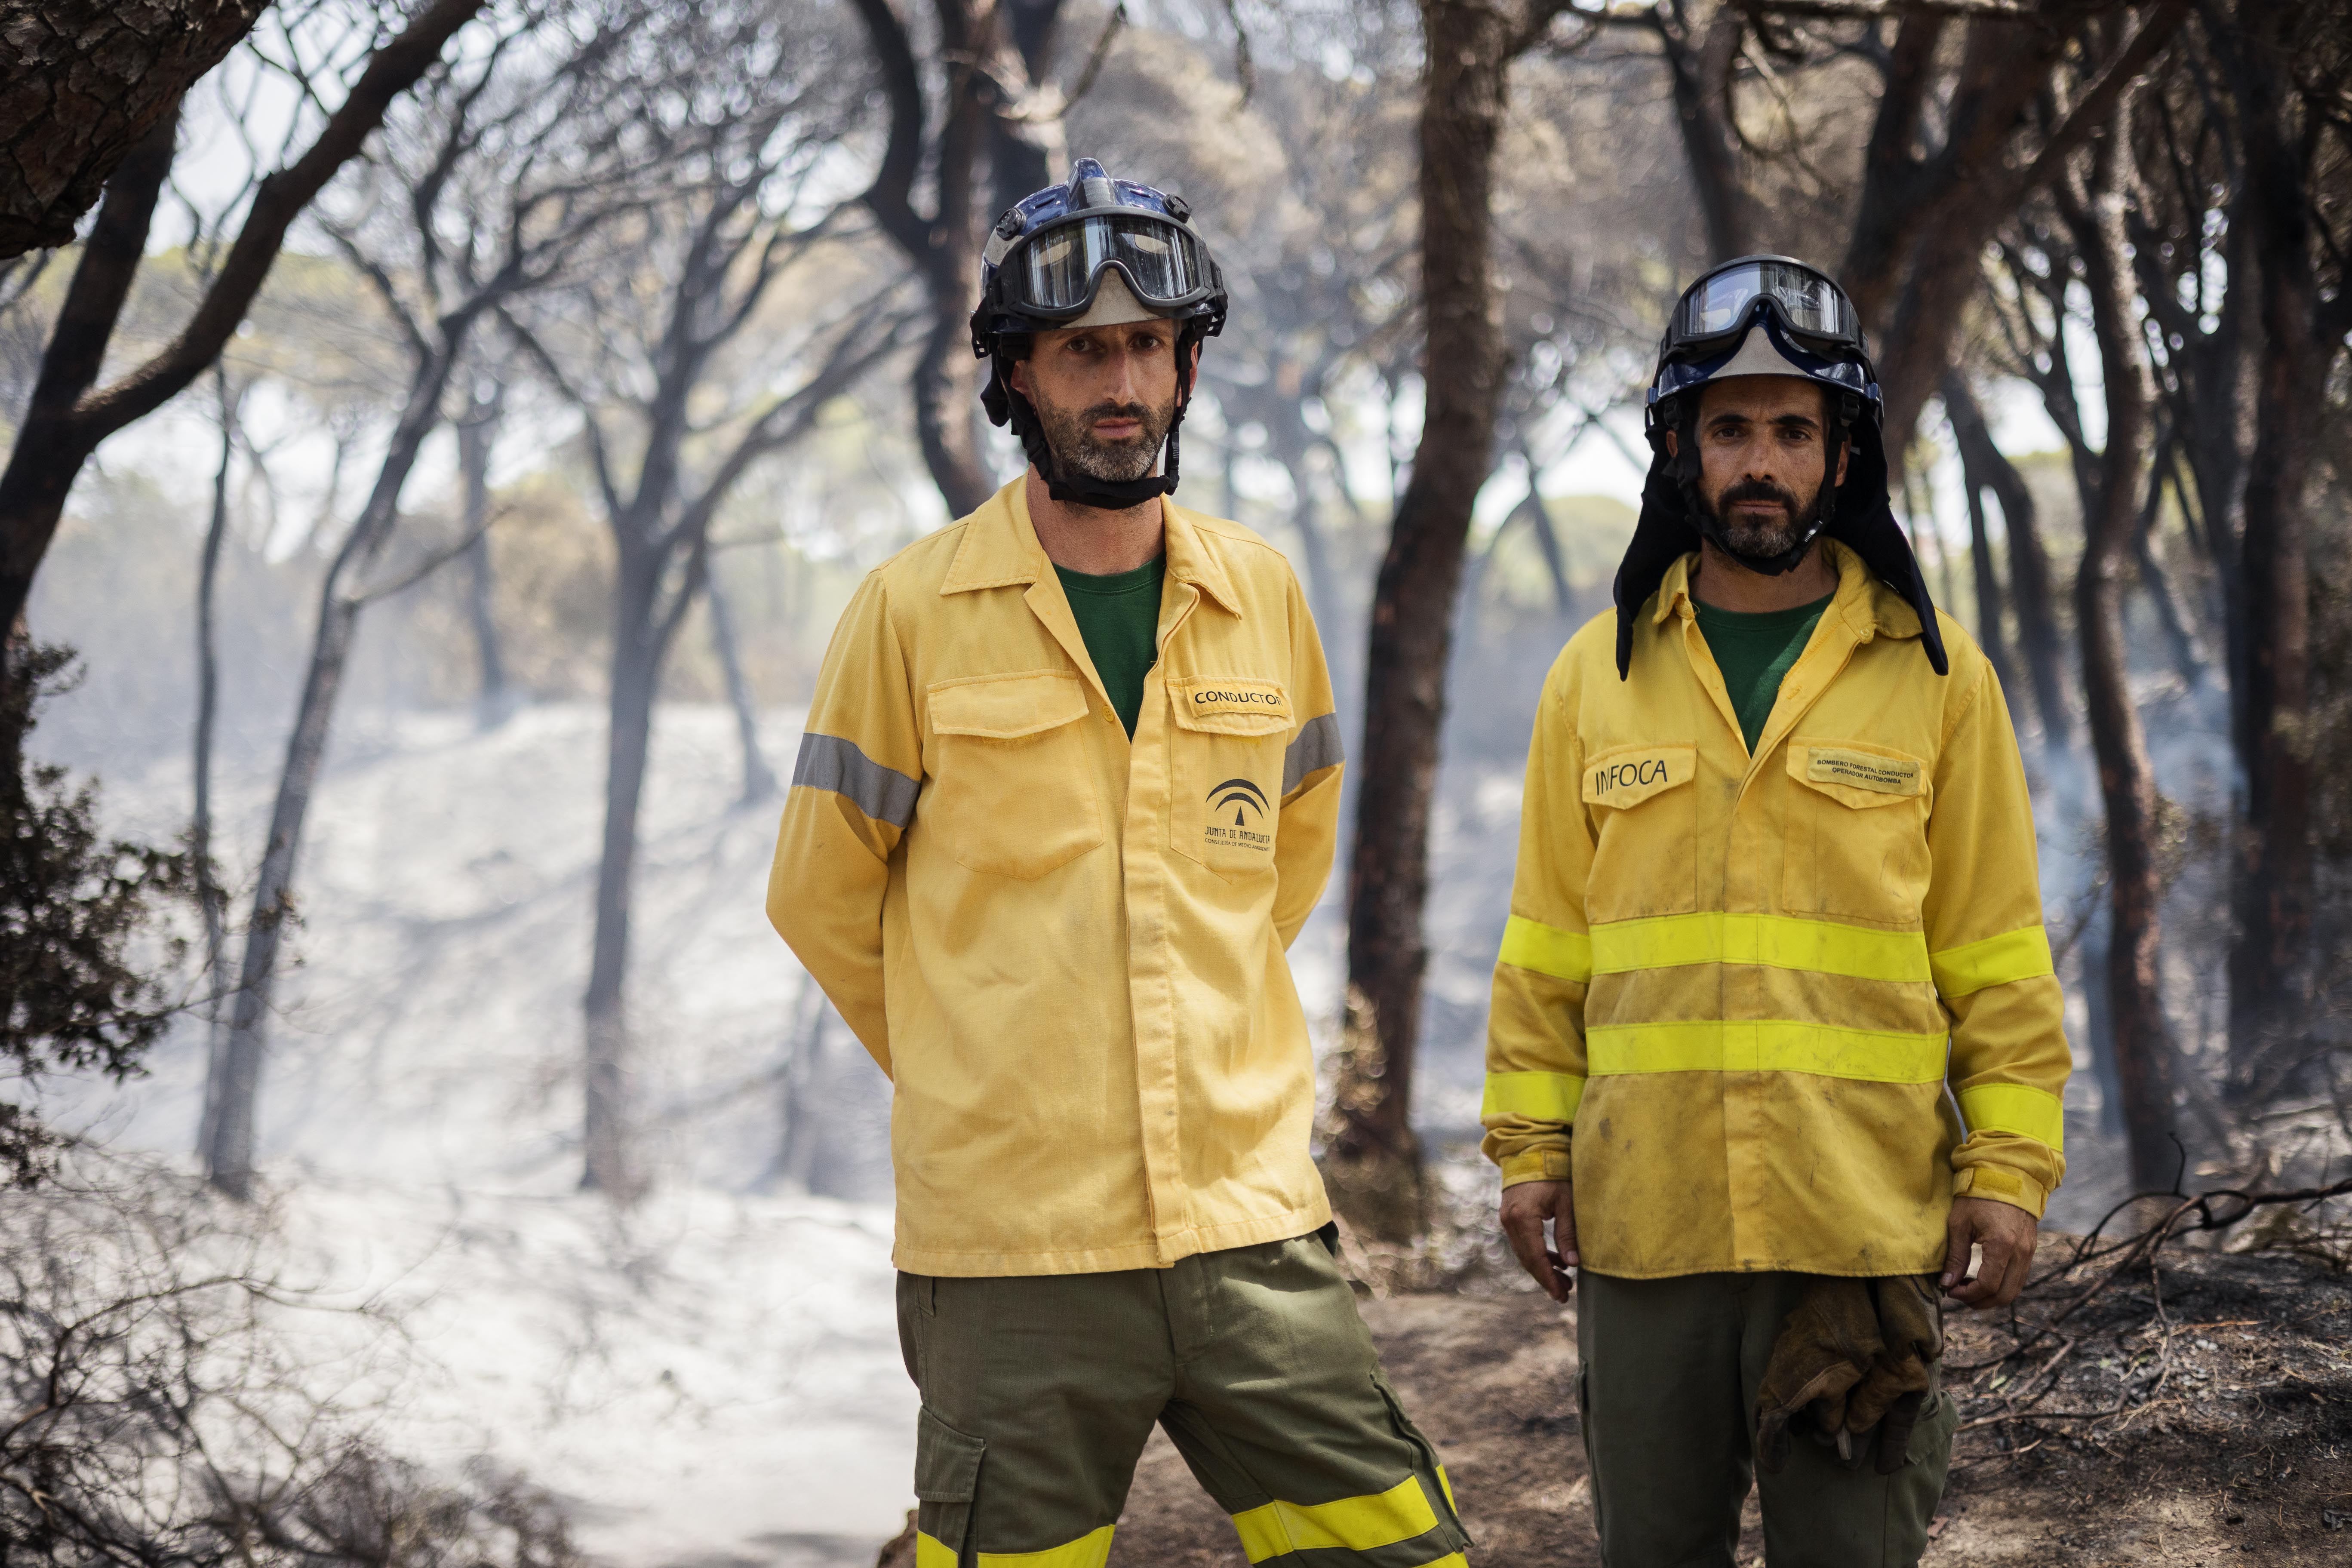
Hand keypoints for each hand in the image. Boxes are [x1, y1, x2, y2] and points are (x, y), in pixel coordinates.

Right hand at [1500, 1180, 1577, 1302]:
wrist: (1531, 1150)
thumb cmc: (1553, 1172)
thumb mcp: (1566, 1202)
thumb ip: (1568, 1233)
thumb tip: (1573, 1264)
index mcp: (1522, 1218)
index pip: (1535, 1257)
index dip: (1548, 1278)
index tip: (1561, 1294)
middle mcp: (1510, 1221)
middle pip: (1527, 1259)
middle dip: (1546, 1278)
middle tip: (1565, 1294)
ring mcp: (1507, 1219)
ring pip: (1524, 1252)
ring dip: (1543, 1267)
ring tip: (1565, 1281)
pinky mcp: (1510, 1216)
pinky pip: (1523, 1242)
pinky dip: (1538, 1253)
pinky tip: (1556, 1261)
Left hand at [1941, 1195, 2037, 1308]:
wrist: (2007, 1175)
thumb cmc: (1978, 1196)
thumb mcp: (1959, 1223)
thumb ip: (1956, 1256)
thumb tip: (1947, 1284)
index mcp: (2002, 1245)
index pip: (1988, 1285)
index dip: (1968, 1294)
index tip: (1950, 1290)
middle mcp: (2021, 1253)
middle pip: (2005, 1294)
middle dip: (1981, 1302)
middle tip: (1959, 1296)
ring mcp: (2029, 1252)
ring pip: (2015, 1289)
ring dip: (1992, 1296)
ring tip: (1969, 1289)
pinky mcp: (2030, 1249)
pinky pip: (2019, 1277)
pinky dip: (2002, 1285)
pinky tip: (1983, 1278)